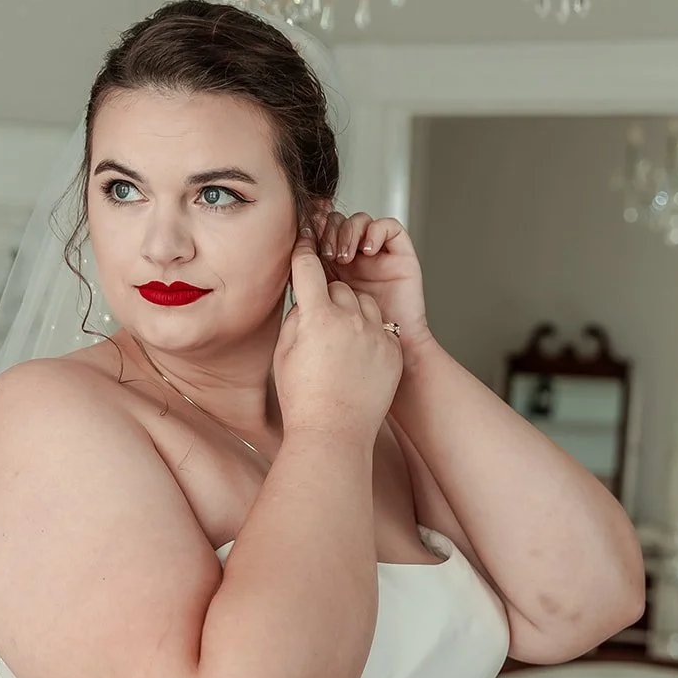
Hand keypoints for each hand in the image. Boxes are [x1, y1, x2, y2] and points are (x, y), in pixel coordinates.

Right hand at [273, 228, 402, 445]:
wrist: (334, 434)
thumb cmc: (303, 399)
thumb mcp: (285, 352)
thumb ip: (297, 317)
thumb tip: (307, 298)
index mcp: (319, 317)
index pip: (309, 267)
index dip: (303, 252)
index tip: (303, 244)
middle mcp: (351, 319)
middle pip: (338, 288)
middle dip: (327, 297)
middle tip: (318, 321)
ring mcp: (376, 334)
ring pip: (363, 304)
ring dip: (351, 312)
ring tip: (339, 342)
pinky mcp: (393, 351)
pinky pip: (381, 327)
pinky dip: (369, 333)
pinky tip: (356, 356)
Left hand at [316, 209, 430, 351]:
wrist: (395, 362)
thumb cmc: (359, 349)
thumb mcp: (322, 321)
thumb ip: (305, 299)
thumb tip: (288, 277)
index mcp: (332, 272)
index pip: (318, 237)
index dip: (311, 233)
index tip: (302, 239)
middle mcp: (354, 260)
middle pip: (337, 223)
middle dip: (328, 232)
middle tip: (325, 253)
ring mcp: (378, 256)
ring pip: (360, 222)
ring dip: (348, 232)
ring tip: (345, 257)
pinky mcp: (402, 256)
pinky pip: (390, 227)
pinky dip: (376, 231)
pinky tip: (367, 251)